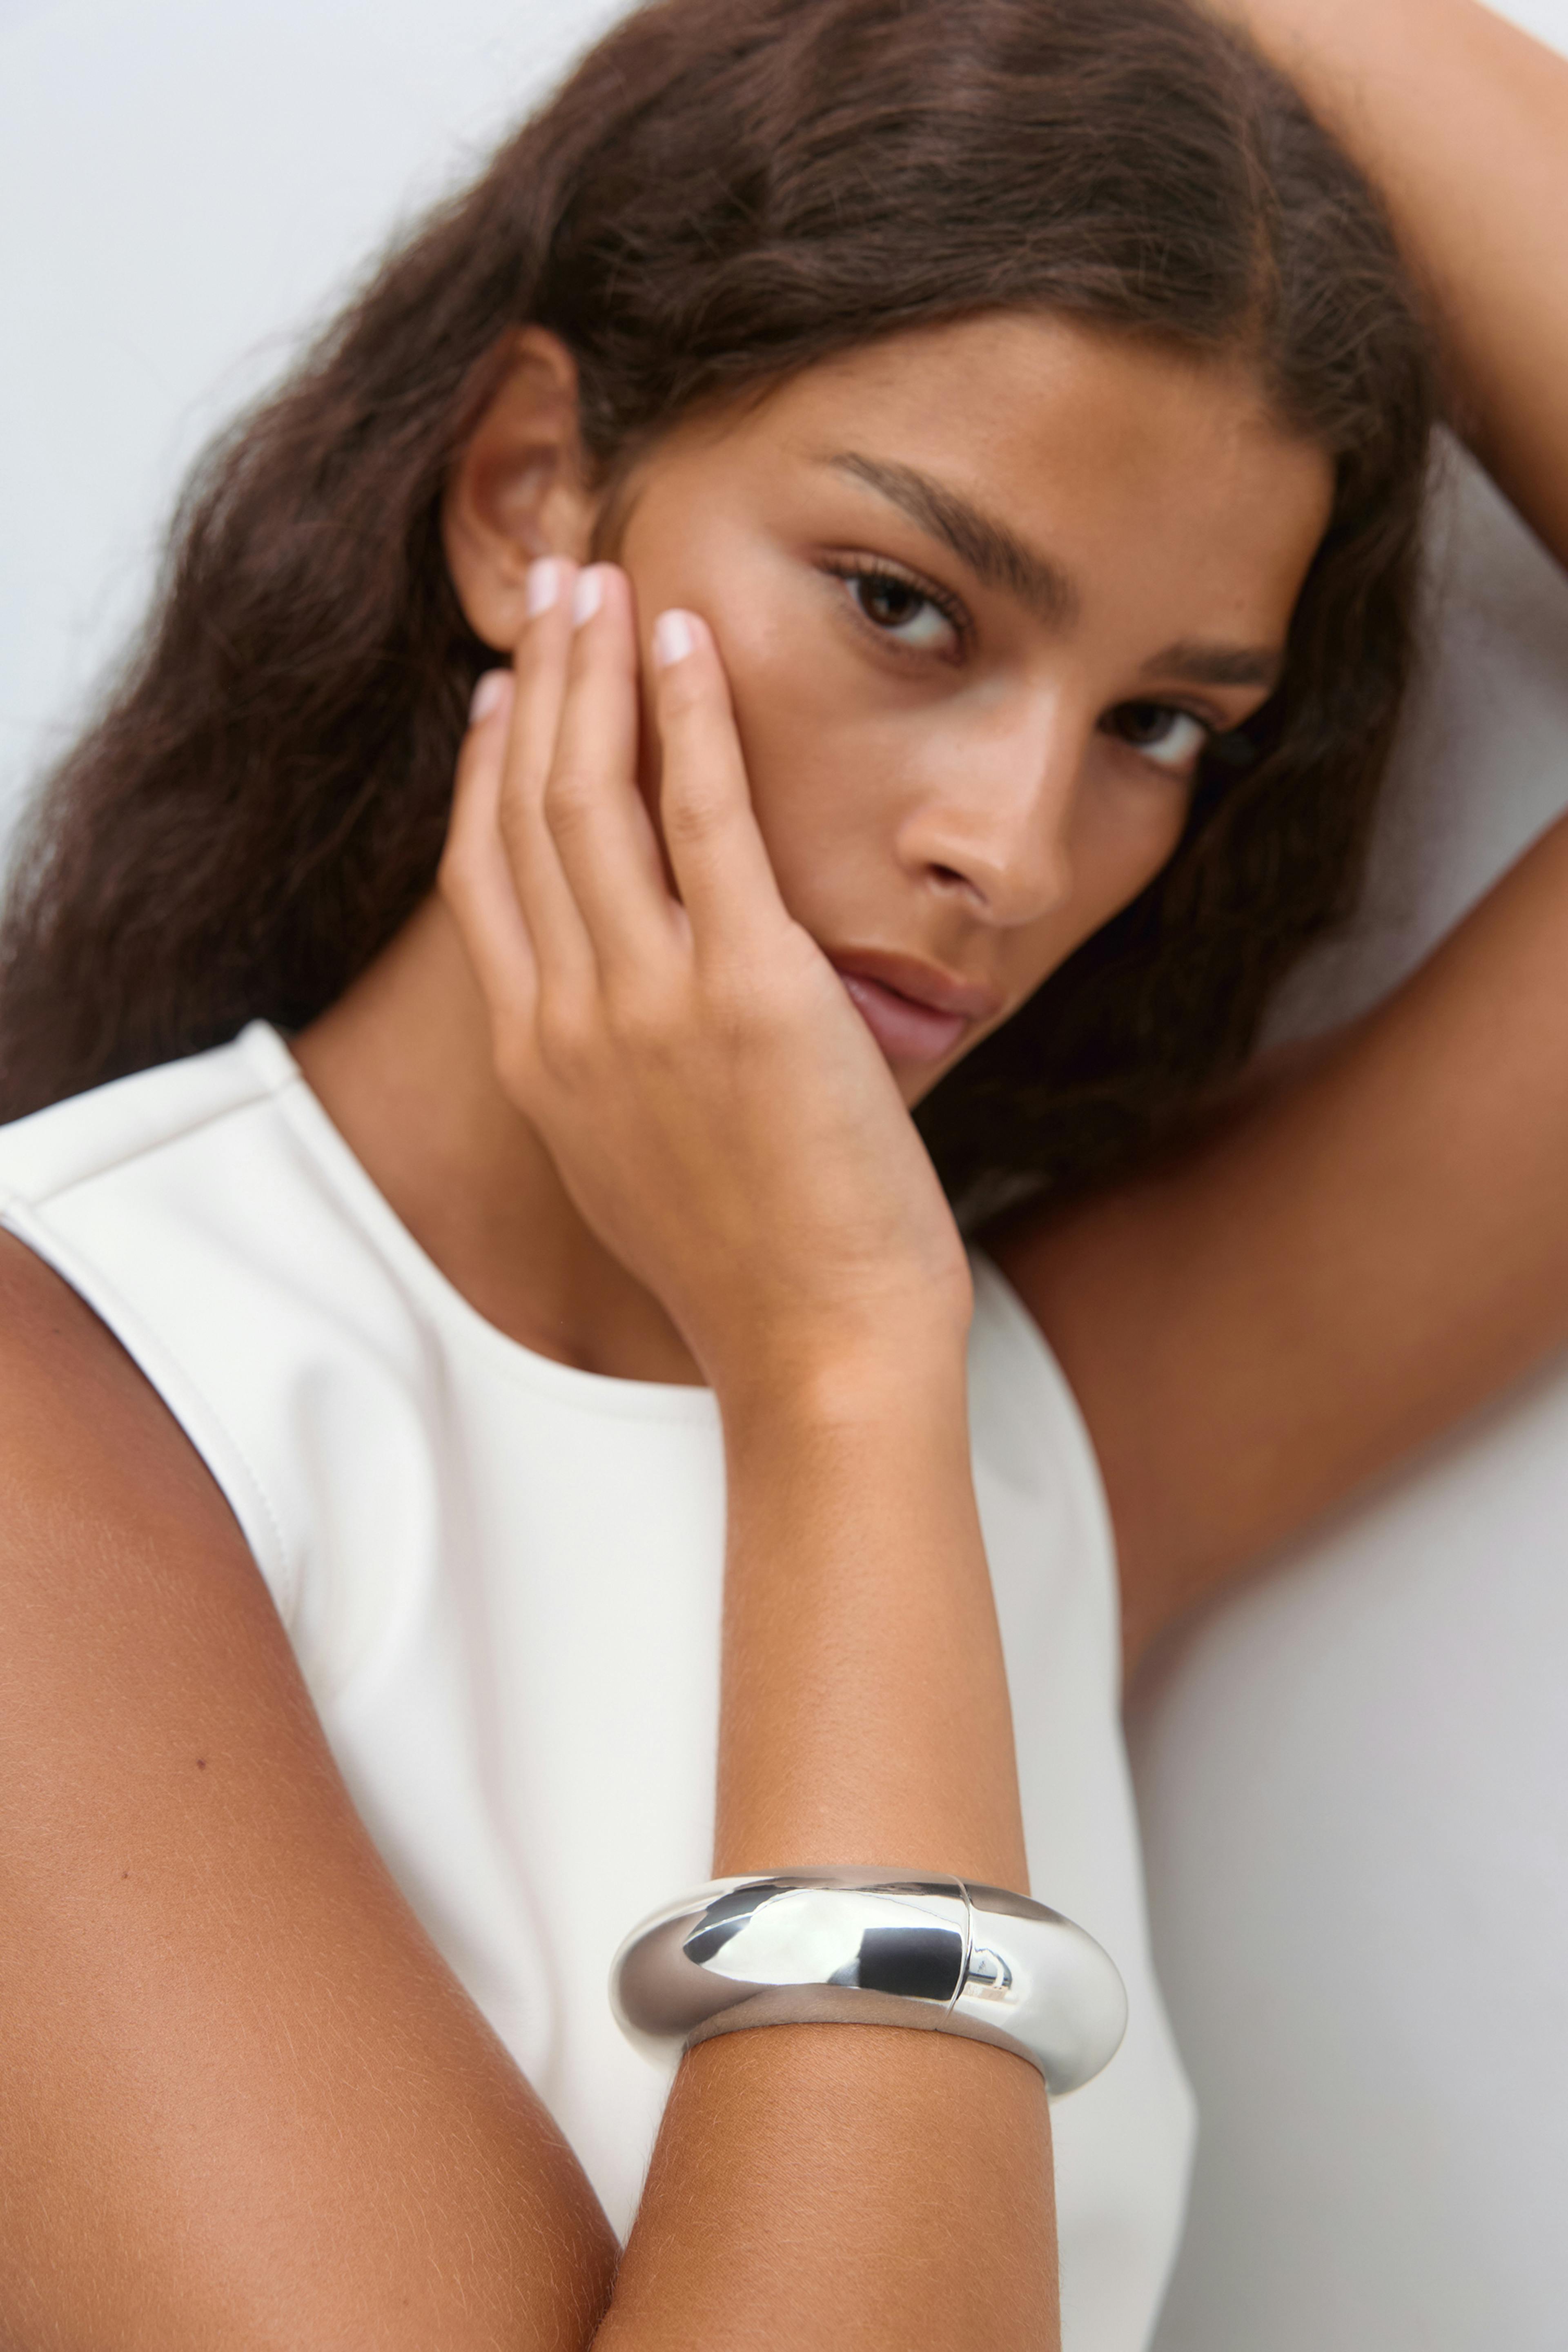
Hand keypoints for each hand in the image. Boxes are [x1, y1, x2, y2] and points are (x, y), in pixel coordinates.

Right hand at [438, 559, 971, 1402]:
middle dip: (536, 682)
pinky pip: (701, 819)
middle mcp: (569, 1019)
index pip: (483, 874)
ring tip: (610, 580)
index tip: (503, 693)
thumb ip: (611, 1066)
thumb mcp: (638, 1160)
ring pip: (589, 794)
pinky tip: (689, 642)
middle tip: (556, 586)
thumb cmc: (753, 1264)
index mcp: (538, 1060)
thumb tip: (632, 998)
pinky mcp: (747, 992)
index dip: (485, 768)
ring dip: (594, 671)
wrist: (819, 1349)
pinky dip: (689, 718)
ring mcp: (647, 1004)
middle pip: (524, 808)